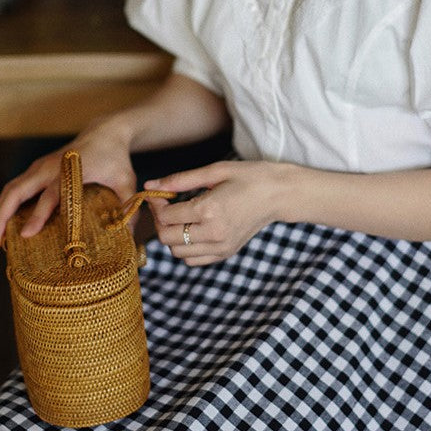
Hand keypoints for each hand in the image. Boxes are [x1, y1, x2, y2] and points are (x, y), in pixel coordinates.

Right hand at [0, 124, 136, 247]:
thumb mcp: (126, 182)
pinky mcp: (36, 170)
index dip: (38, 214)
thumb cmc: (115, 160)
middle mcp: (49, 168)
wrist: (104, 133)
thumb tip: (128, 239)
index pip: (51, 194)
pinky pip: (14, 188)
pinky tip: (5, 225)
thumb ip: (127, 208)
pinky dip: (5, 205)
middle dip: (3, 215)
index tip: (27, 234)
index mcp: (71, 171)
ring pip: (11, 189)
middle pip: (17, 190)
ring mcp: (39, 167)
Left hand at [144, 160, 288, 265]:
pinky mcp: (226, 253)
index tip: (157, 193)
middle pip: (166, 237)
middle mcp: (213, 233)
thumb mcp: (214, 171)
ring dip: (171, 235)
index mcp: (209, 210)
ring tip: (180, 217)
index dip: (155, 203)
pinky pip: (193, 260)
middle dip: (159, 220)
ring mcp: (221, 247)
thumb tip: (151, 184)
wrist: (279, 194)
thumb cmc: (248, 177)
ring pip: (177, 251)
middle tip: (165, 204)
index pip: (165, 216)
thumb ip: (179, 180)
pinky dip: (185, 247)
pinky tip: (192, 229)